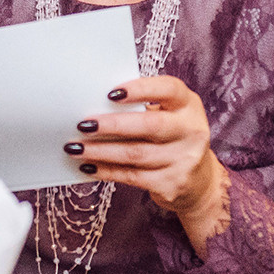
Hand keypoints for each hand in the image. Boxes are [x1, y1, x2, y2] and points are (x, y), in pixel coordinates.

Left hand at [66, 75, 230, 253]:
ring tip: (75, 147)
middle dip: (112, 125)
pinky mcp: (172, 184)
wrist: (199, 182)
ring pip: (135, 154)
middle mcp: (192, 131)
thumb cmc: (171, 138)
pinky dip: (106, 171)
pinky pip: (131, 176)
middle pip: (149, 125)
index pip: (169, 89)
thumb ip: (143, 107)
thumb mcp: (169, 116)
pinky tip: (87, 166)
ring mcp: (184, 160)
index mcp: (189, 106)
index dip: (140, 89)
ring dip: (100, 151)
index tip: (111, 93)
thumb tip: (95, 104)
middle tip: (83, 124)